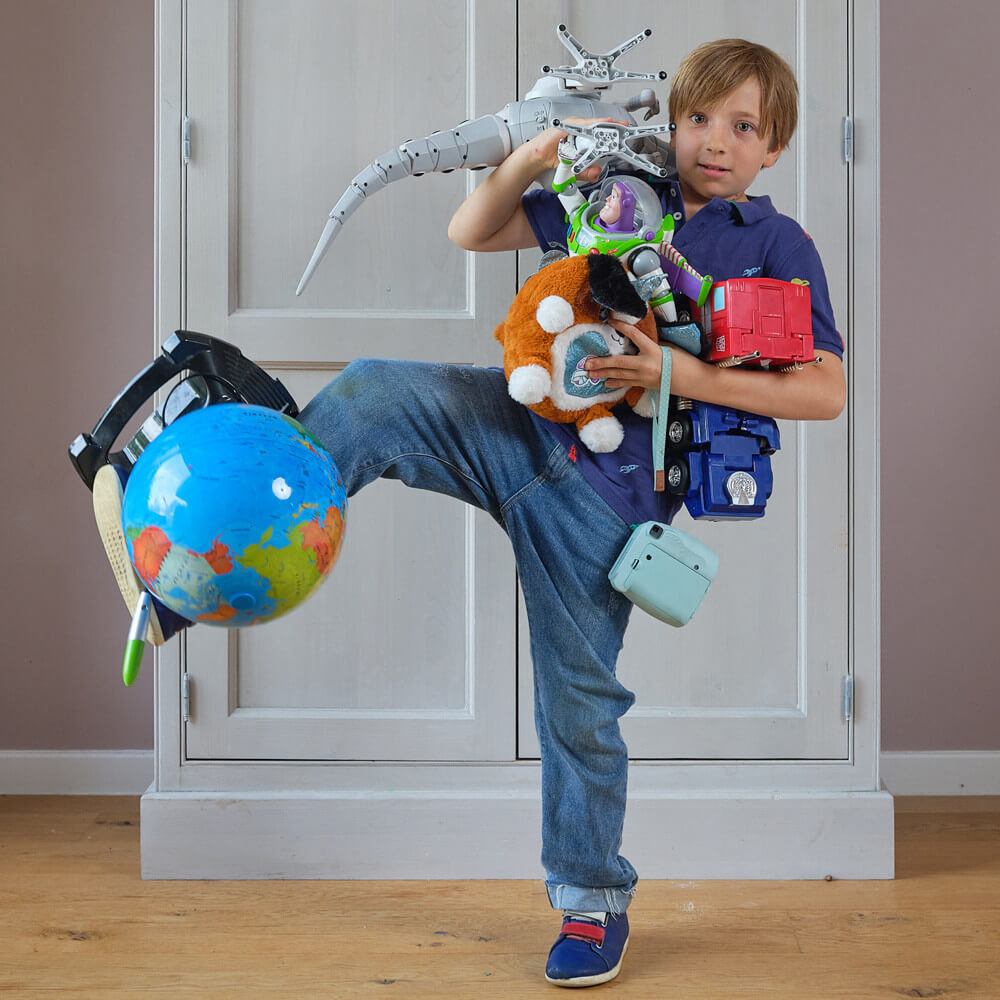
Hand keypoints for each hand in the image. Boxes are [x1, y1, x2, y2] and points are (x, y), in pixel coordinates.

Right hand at [525, 117, 614, 182]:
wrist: (538, 157)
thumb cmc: (554, 158)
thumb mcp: (574, 169)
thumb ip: (586, 173)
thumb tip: (597, 173)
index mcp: (583, 139)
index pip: (601, 133)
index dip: (613, 132)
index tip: (625, 131)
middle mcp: (579, 131)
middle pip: (600, 127)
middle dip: (613, 128)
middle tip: (623, 129)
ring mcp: (573, 126)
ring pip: (593, 124)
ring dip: (605, 126)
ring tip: (615, 128)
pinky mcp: (566, 125)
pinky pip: (582, 123)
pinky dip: (592, 123)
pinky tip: (601, 123)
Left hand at [586, 318, 710, 394]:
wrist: (694, 381)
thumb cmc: (684, 362)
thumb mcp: (669, 348)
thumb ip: (652, 345)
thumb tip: (637, 341)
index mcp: (654, 351)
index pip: (634, 336)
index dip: (622, 327)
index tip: (610, 321)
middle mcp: (646, 365)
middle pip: (619, 363)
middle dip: (601, 363)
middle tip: (587, 363)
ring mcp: (645, 378)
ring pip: (620, 376)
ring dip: (604, 374)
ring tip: (590, 374)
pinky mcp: (645, 386)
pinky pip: (627, 384)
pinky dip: (616, 383)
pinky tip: (606, 383)